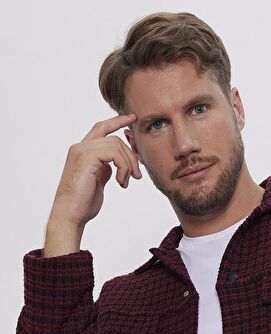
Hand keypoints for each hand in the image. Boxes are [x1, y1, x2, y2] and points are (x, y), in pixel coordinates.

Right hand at [51, 113, 142, 228]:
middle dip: (131, 155)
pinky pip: (115, 153)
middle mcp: (80, 147)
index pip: (101, 128)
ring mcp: (82, 151)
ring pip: (117, 145)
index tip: (132, 118)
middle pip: (114, 137)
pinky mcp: (86, 157)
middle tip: (137, 175)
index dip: (117, 121)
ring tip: (126, 182)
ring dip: (128, 165)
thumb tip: (117, 165)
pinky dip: (123, 168)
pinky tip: (121, 183)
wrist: (70, 215)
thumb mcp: (98, 181)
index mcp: (82, 151)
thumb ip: (105, 169)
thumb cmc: (83, 203)